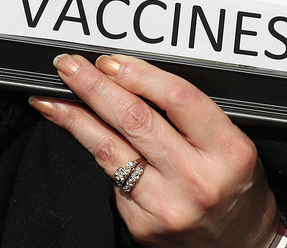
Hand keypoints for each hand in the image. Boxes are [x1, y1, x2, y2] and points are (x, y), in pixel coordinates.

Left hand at [31, 54, 280, 247]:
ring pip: (109, 149)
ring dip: (74, 117)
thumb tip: (129, 77)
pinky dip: (92, 151)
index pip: (177, 98)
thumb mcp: (230, 145)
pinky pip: (111, 178)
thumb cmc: (235, 188)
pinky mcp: (142, 224)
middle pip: (134, 119)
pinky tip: (77, 134)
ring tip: (51, 97)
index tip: (111, 61)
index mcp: (228, 152)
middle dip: (94, 86)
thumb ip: (189, 114)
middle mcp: (198, 180)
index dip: (138, 74)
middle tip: (68, 66)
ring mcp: (167, 205)